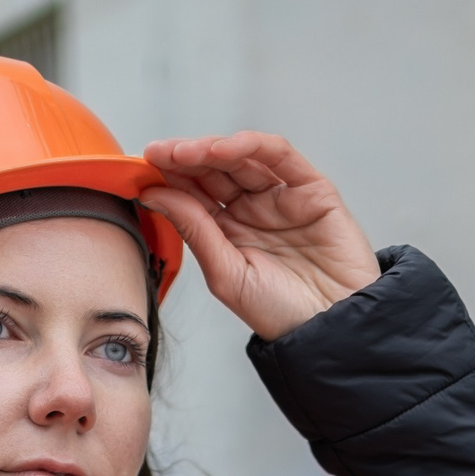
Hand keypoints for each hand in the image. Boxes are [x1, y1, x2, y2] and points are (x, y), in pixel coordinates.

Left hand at [139, 132, 381, 341]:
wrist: (332, 329)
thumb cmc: (281, 313)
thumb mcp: (225, 273)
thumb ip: (194, 229)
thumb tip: (153, 192)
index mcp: (229, 232)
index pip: (194, 193)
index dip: (170, 177)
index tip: (142, 167)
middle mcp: (253, 209)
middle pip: (214, 171)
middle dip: (184, 158)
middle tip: (159, 154)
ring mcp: (282, 196)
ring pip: (241, 158)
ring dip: (210, 149)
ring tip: (184, 152)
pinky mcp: (312, 188)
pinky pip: (280, 156)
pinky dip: (251, 146)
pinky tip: (223, 149)